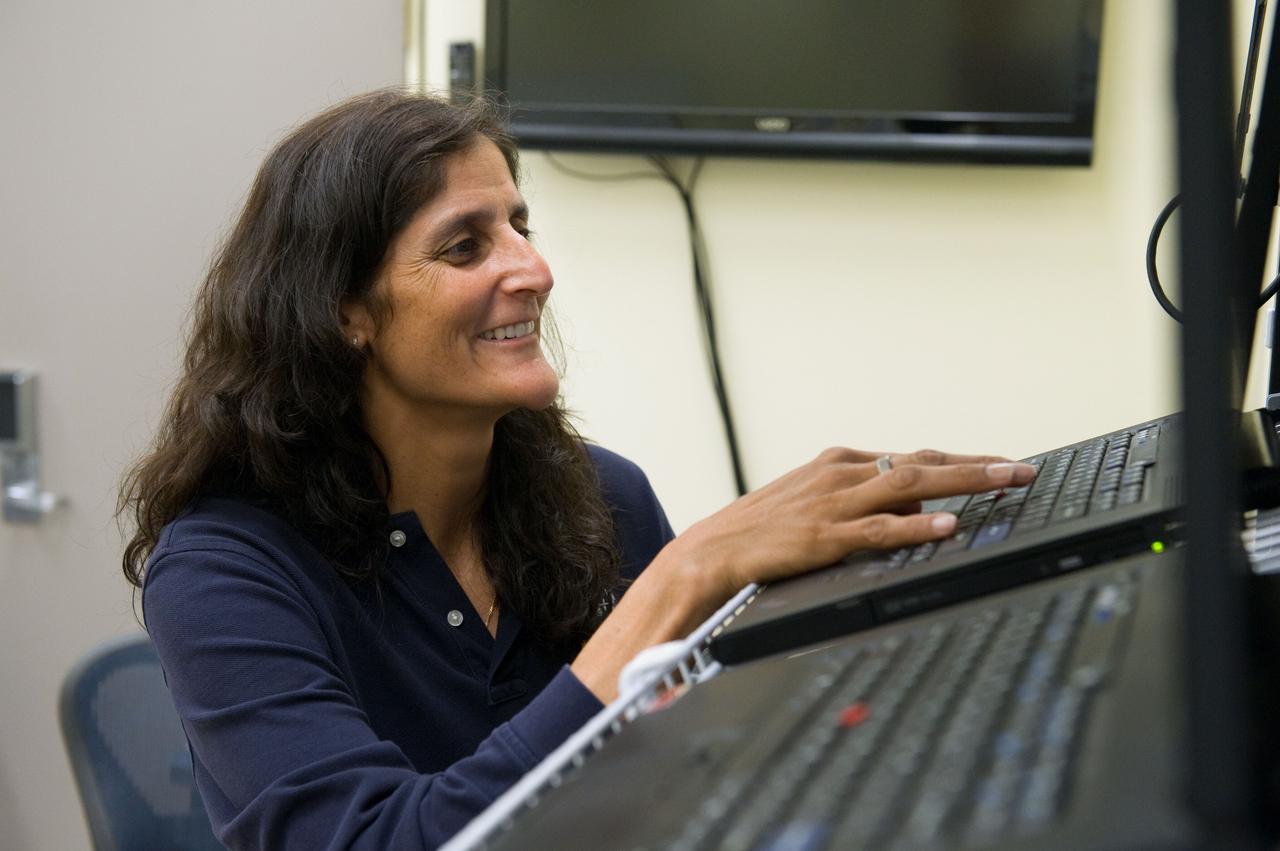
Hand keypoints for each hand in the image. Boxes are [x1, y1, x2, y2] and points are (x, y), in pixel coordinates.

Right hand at [673, 447, 1037, 600]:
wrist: (707, 552)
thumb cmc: (756, 533)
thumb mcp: (810, 504)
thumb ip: (855, 503)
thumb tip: (905, 509)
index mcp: (838, 464)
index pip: (911, 458)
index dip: (960, 462)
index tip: (999, 465)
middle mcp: (841, 474)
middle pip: (922, 463)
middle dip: (978, 466)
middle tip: (1023, 468)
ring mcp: (833, 503)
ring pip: (911, 485)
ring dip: (965, 482)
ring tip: (1007, 482)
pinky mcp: (824, 536)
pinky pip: (879, 529)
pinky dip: (916, 525)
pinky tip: (948, 526)